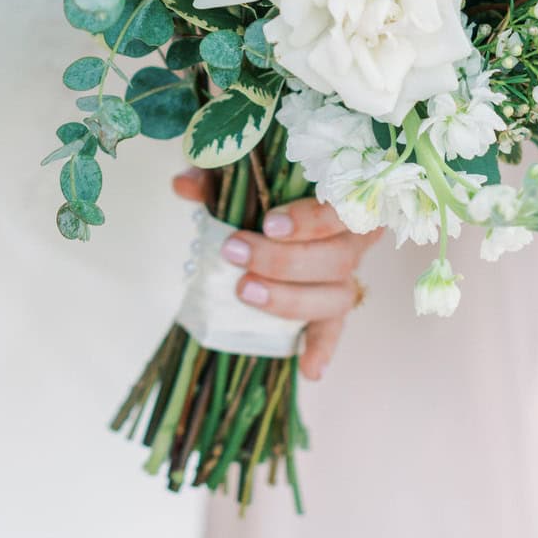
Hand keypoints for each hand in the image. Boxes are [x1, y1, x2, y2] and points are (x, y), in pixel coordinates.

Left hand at [173, 167, 379, 380]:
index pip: (341, 209)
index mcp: (344, 198)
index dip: (309, 220)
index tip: (268, 224)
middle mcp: (353, 240)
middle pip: (336, 259)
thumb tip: (184, 185)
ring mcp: (344, 277)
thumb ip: (219, 173)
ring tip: (246, 292)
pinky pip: (333, 330)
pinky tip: (308, 368)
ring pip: (336, 296)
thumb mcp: (243, 169)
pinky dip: (322, 348)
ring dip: (290, 299)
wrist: (275, 204)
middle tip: (235, 252)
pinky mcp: (331, 308)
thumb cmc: (268, 183)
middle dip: (283, 260)